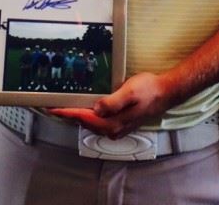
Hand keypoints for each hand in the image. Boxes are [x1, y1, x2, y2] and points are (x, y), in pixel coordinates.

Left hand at [49, 72, 173, 137]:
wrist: (166, 93)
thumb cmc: (149, 90)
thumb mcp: (130, 91)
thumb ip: (113, 102)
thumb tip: (96, 109)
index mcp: (113, 122)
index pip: (84, 118)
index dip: (66, 113)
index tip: (52, 108)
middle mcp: (113, 128)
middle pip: (85, 123)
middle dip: (69, 116)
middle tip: (54, 106)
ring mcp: (117, 127)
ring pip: (92, 124)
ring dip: (78, 117)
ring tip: (65, 108)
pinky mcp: (120, 123)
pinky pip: (99, 122)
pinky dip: (89, 117)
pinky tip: (87, 109)